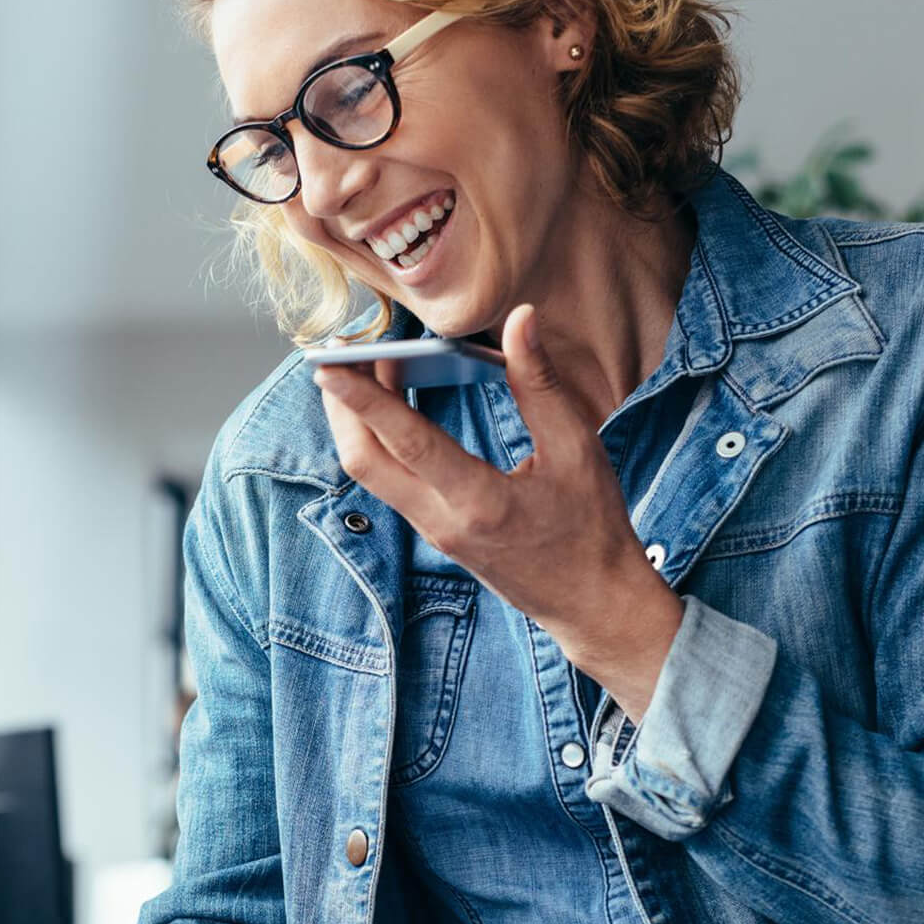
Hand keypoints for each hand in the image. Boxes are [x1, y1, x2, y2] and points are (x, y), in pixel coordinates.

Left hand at [312, 304, 682, 717]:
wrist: (592, 604)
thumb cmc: (592, 526)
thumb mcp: (578, 448)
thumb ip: (540, 383)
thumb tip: (521, 320)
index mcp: (480, 503)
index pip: (407, 444)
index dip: (364, 401)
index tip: (330, 366)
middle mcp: (443, 522)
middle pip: (363, 462)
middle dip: (341, 406)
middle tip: (338, 352)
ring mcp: (433, 531)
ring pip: (370, 473)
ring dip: (357, 421)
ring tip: (364, 367)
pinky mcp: (434, 532)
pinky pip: (390, 480)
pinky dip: (380, 439)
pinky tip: (393, 402)